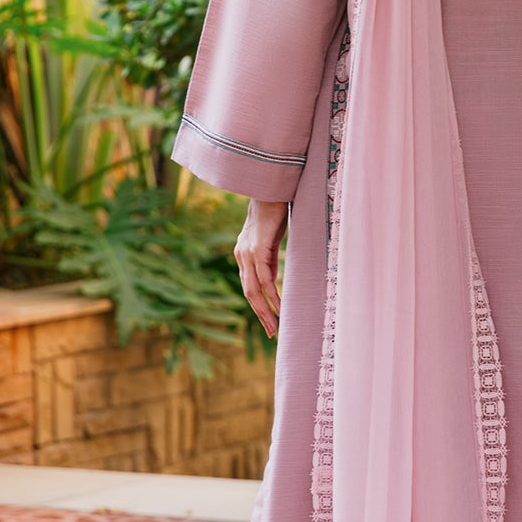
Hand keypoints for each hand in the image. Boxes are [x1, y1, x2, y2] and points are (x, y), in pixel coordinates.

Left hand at [234, 199, 288, 337]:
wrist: (270, 188)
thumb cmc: (274, 210)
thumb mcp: (271, 239)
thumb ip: (269, 258)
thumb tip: (273, 279)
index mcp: (243, 254)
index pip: (249, 286)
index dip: (258, 305)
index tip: (269, 321)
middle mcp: (241, 256)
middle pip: (249, 293)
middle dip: (260, 315)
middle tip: (271, 333)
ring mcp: (247, 254)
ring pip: (255, 290)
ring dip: (266, 311)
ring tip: (275, 327)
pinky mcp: (257, 250)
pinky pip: (265, 279)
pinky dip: (273, 295)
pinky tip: (281, 308)